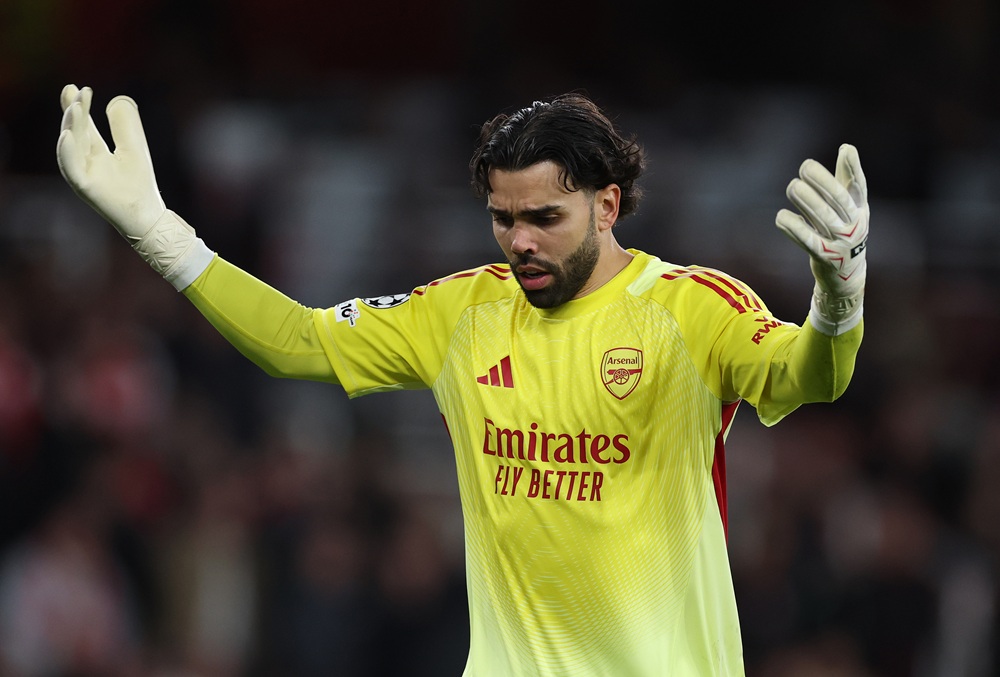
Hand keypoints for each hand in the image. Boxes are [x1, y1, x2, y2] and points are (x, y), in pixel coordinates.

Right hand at [56, 85, 212, 289]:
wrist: (148, 216)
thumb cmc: (139, 185)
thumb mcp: (134, 148)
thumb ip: (125, 126)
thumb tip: (116, 100)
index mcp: (95, 152)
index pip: (84, 126)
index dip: (80, 108)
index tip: (79, 88)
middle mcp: (85, 162)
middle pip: (75, 133)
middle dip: (73, 112)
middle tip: (74, 90)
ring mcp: (83, 175)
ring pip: (70, 147)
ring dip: (70, 126)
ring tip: (74, 105)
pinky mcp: (85, 188)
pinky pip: (71, 169)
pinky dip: (67, 152)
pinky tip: (67, 134)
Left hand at [775, 143, 867, 333]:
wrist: (847, 275)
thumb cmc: (845, 231)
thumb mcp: (851, 207)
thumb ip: (846, 179)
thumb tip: (846, 147)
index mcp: (860, 208)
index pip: (858, 185)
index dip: (853, 167)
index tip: (845, 150)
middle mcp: (853, 223)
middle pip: (838, 199)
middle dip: (821, 181)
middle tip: (804, 167)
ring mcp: (839, 241)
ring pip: (822, 216)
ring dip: (806, 199)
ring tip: (793, 186)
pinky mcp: (824, 256)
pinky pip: (807, 240)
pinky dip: (793, 228)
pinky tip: (781, 217)